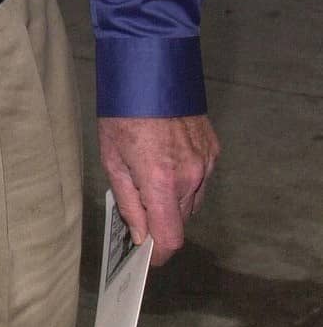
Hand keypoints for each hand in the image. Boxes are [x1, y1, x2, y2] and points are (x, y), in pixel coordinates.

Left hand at [97, 115, 218, 266]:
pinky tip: (166, 158)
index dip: (159, 253)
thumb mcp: (112, 158)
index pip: (169, 237)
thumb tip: (138, 235)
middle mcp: (190, 176)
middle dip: (160, 219)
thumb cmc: (123, 112)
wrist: (149, 69)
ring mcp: (205, 162)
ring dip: (174, 200)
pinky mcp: (213, 149)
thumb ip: (128, 202)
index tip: (148, 256)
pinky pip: (201, 179)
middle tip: (138, 200)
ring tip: (150, 173)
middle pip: (180, 220)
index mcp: (161, 181)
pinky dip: (186, 179)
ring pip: (192, 201)